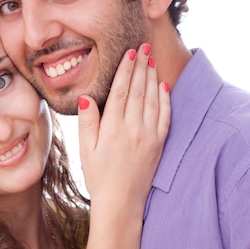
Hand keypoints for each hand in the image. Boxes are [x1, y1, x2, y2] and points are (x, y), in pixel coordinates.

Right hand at [77, 43, 169, 210]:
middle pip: (138, 90)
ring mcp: (149, 136)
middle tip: (144, 46)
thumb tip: (86, 97)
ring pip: (152, 99)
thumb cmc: (98, 176)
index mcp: (112, 129)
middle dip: (141, 66)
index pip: (121, 91)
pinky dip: (165, 99)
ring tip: (152, 59)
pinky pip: (165, 116)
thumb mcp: (84, 150)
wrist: (121, 202)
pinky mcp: (159, 144)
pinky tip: (164, 86)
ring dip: (152, 77)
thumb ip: (87, 122)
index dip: (125, 70)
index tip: (130, 52)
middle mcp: (133, 129)